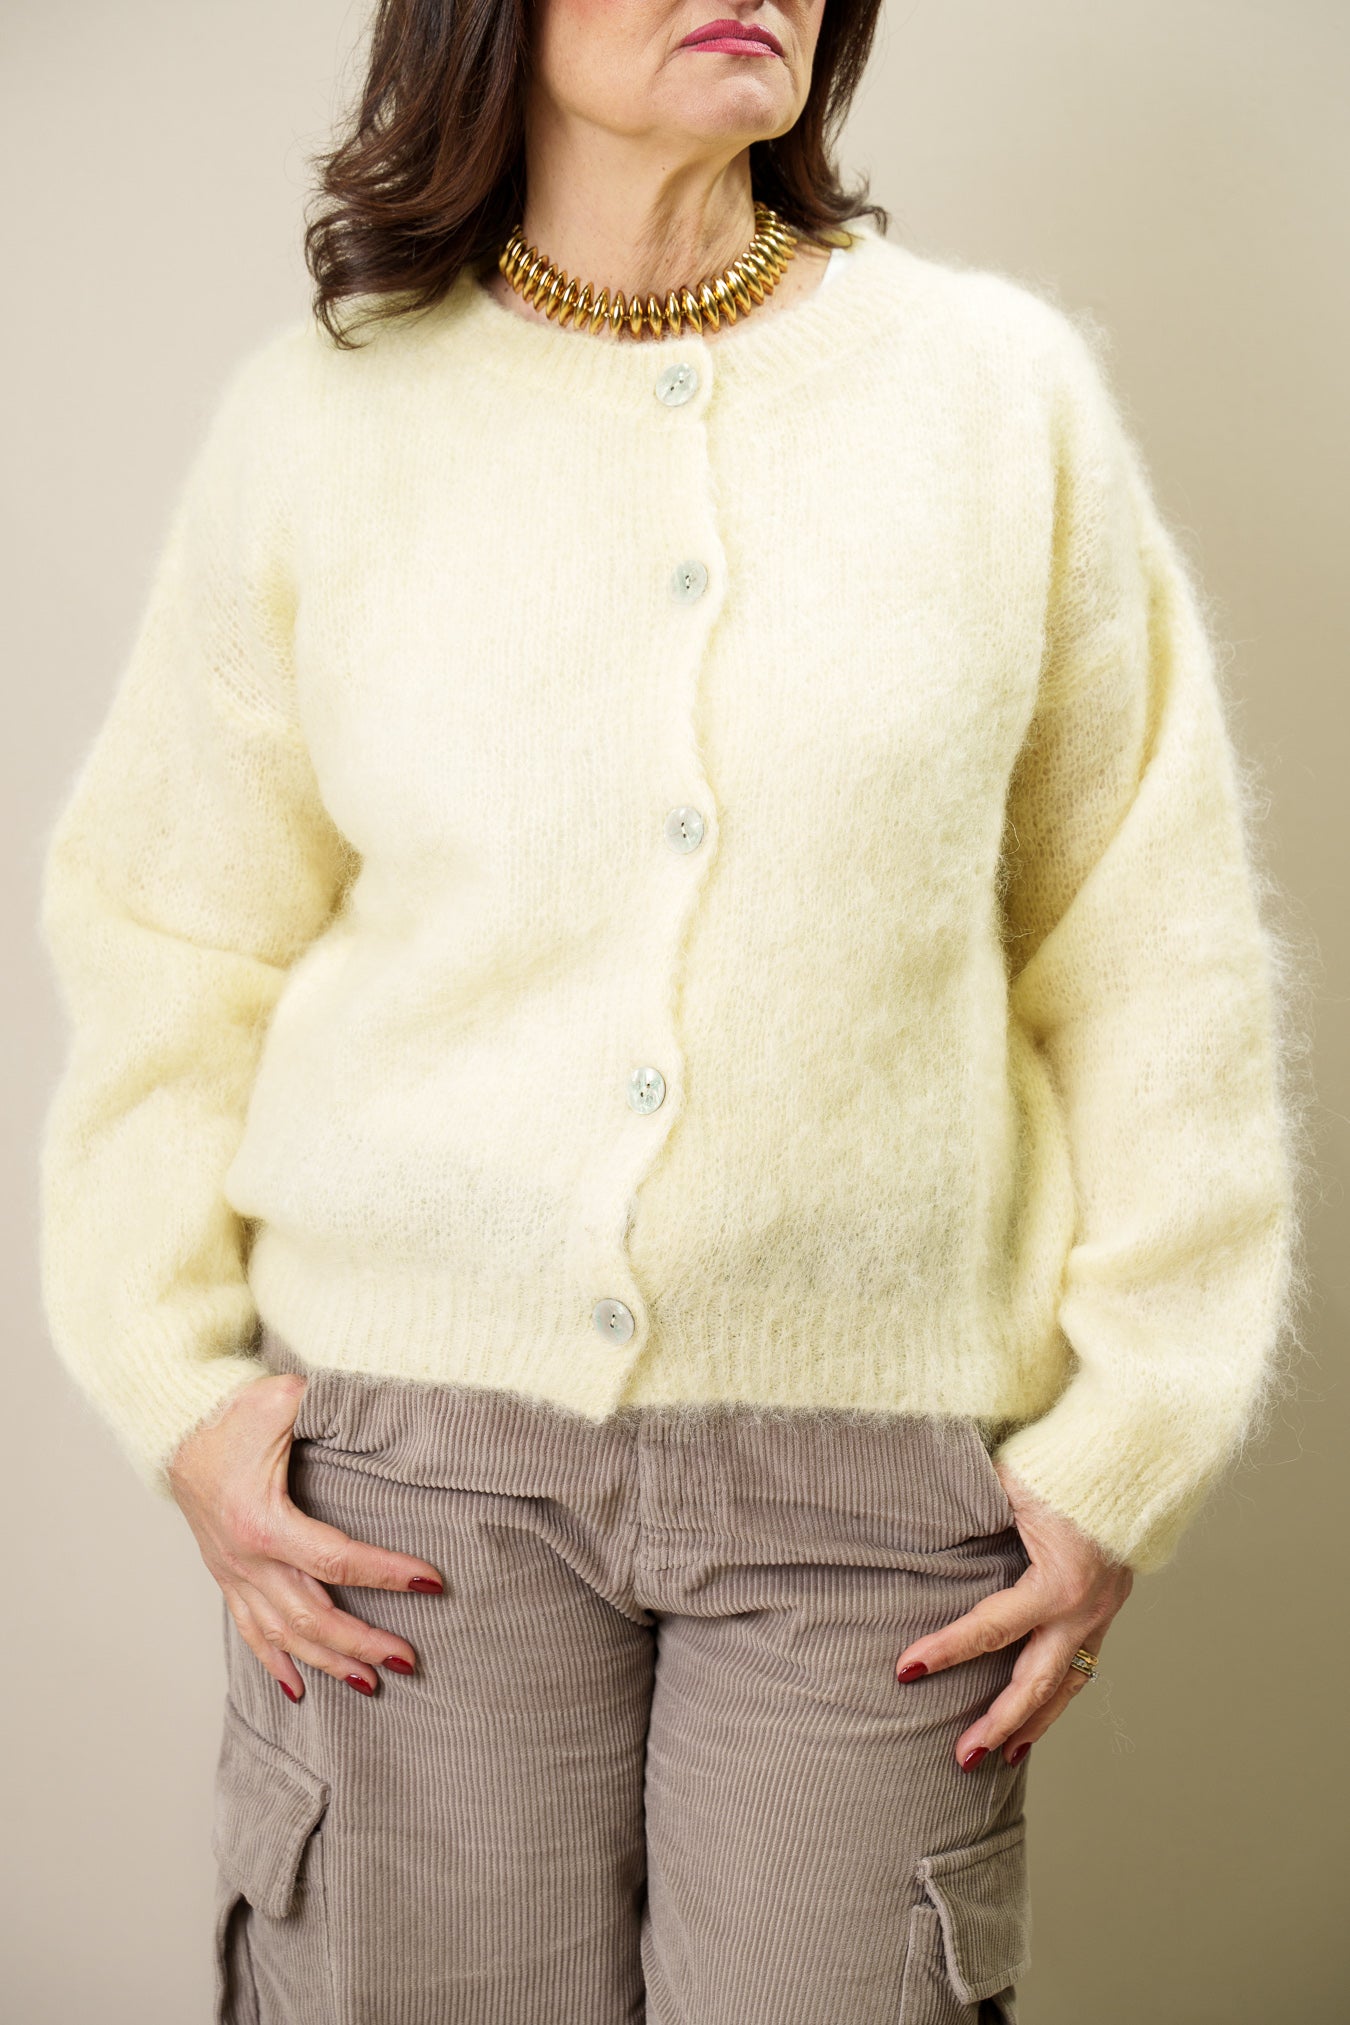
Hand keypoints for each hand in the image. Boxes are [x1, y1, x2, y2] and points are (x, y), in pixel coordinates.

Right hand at [166, 1372, 445, 1702]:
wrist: (172, 1426)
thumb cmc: (228, 1411)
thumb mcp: (282, 1399)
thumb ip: (327, 1404)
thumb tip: (376, 1403)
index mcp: (262, 1522)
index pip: (336, 1559)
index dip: (386, 1573)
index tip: (430, 1582)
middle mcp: (246, 1559)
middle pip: (312, 1616)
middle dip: (363, 1641)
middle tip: (408, 1658)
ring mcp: (234, 1573)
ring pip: (284, 1634)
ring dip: (328, 1661)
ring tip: (371, 1683)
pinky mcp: (227, 1575)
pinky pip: (250, 1631)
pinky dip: (275, 1663)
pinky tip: (298, 1689)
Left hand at [894, 1464, 1133, 1767]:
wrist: (1134, 1457)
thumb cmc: (1066, 1464)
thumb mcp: (1011, 1482)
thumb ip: (973, 1506)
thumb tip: (925, 1514)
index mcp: (1058, 1582)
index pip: (990, 1629)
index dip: (945, 1650)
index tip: (907, 1670)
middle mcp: (1084, 1610)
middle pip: (1036, 1682)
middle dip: (998, 1722)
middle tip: (962, 1756)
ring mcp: (1101, 1613)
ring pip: (1067, 1684)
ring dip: (1035, 1722)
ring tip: (1003, 1756)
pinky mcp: (1109, 1607)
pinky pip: (1083, 1663)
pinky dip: (1059, 1692)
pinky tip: (1041, 1711)